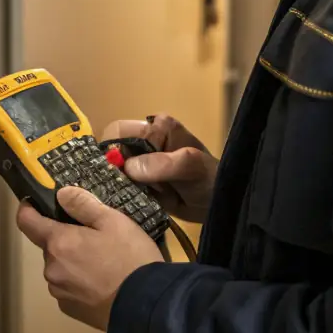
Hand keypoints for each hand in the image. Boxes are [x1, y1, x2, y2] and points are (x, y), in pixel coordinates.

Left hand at [15, 187, 162, 330]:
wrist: (144, 306)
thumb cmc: (129, 258)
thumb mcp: (114, 221)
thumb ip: (83, 204)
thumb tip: (61, 194)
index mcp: (58, 243)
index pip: (26, 221)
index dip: (28, 209)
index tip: (36, 203)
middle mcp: (51, 268)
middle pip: (49, 245)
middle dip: (64, 238)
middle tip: (93, 236)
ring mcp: (59, 292)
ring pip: (59, 267)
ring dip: (71, 261)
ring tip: (101, 262)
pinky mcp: (69, 310)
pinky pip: (67, 287)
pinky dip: (78, 281)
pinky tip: (101, 282)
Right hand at [101, 113, 217, 223]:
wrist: (219, 204)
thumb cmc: (208, 179)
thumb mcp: (190, 167)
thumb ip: (161, 164)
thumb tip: (128, 167)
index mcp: (156, 127)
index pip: (118, 131)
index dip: (114, 150)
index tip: (120, 173)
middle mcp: (145, 141)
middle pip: (112, 151)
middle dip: (116, 171)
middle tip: (132, 188)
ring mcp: (142, 163)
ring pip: (114, 170)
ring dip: (120, 185)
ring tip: (139, 196)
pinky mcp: (141, 183)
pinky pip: (122, 186)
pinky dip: (124, 195)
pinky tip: (137, 202)